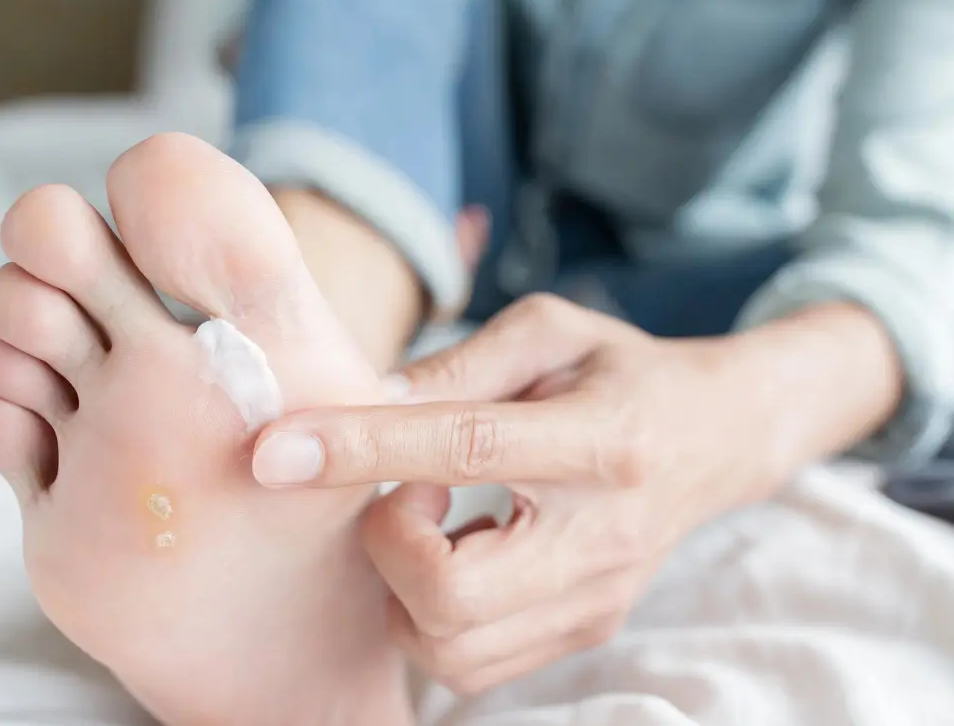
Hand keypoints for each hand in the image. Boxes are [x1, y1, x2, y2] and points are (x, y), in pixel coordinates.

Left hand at [252, 294, 812, 692]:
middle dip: (388, 545)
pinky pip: (472, 661)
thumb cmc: (623, 370)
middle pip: (452, 597)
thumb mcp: (550, 332)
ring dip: (405, 582)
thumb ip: (459, 364)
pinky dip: (432, 612)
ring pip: (450, 648)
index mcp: (601, 439)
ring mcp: (596, 600)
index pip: (467, 450)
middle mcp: (603, 538)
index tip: (276, 450)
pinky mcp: (583, 630)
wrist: (717, 438)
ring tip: (437, 515)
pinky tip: (456, 549)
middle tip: (407, 488)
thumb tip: (362, 403)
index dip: (362, 449)